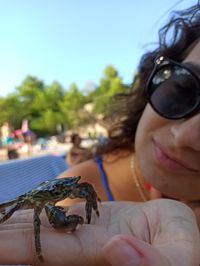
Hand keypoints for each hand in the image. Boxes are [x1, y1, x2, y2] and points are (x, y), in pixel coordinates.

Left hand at [0, 199, 198, 265]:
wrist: (169, 227)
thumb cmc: (181, 243)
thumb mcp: (180, 256)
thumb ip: (153, 263)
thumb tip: (116, 249)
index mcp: (100, 260)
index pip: (52, 257)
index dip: (22, 249)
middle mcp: (83, 254)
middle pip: (38, 246)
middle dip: (8, 238)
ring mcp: (80, 236)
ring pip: (42, 228)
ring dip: (14, 222)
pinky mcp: (84, 221)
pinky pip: (56, 214)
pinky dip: (34, 210)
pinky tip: (17, 207)